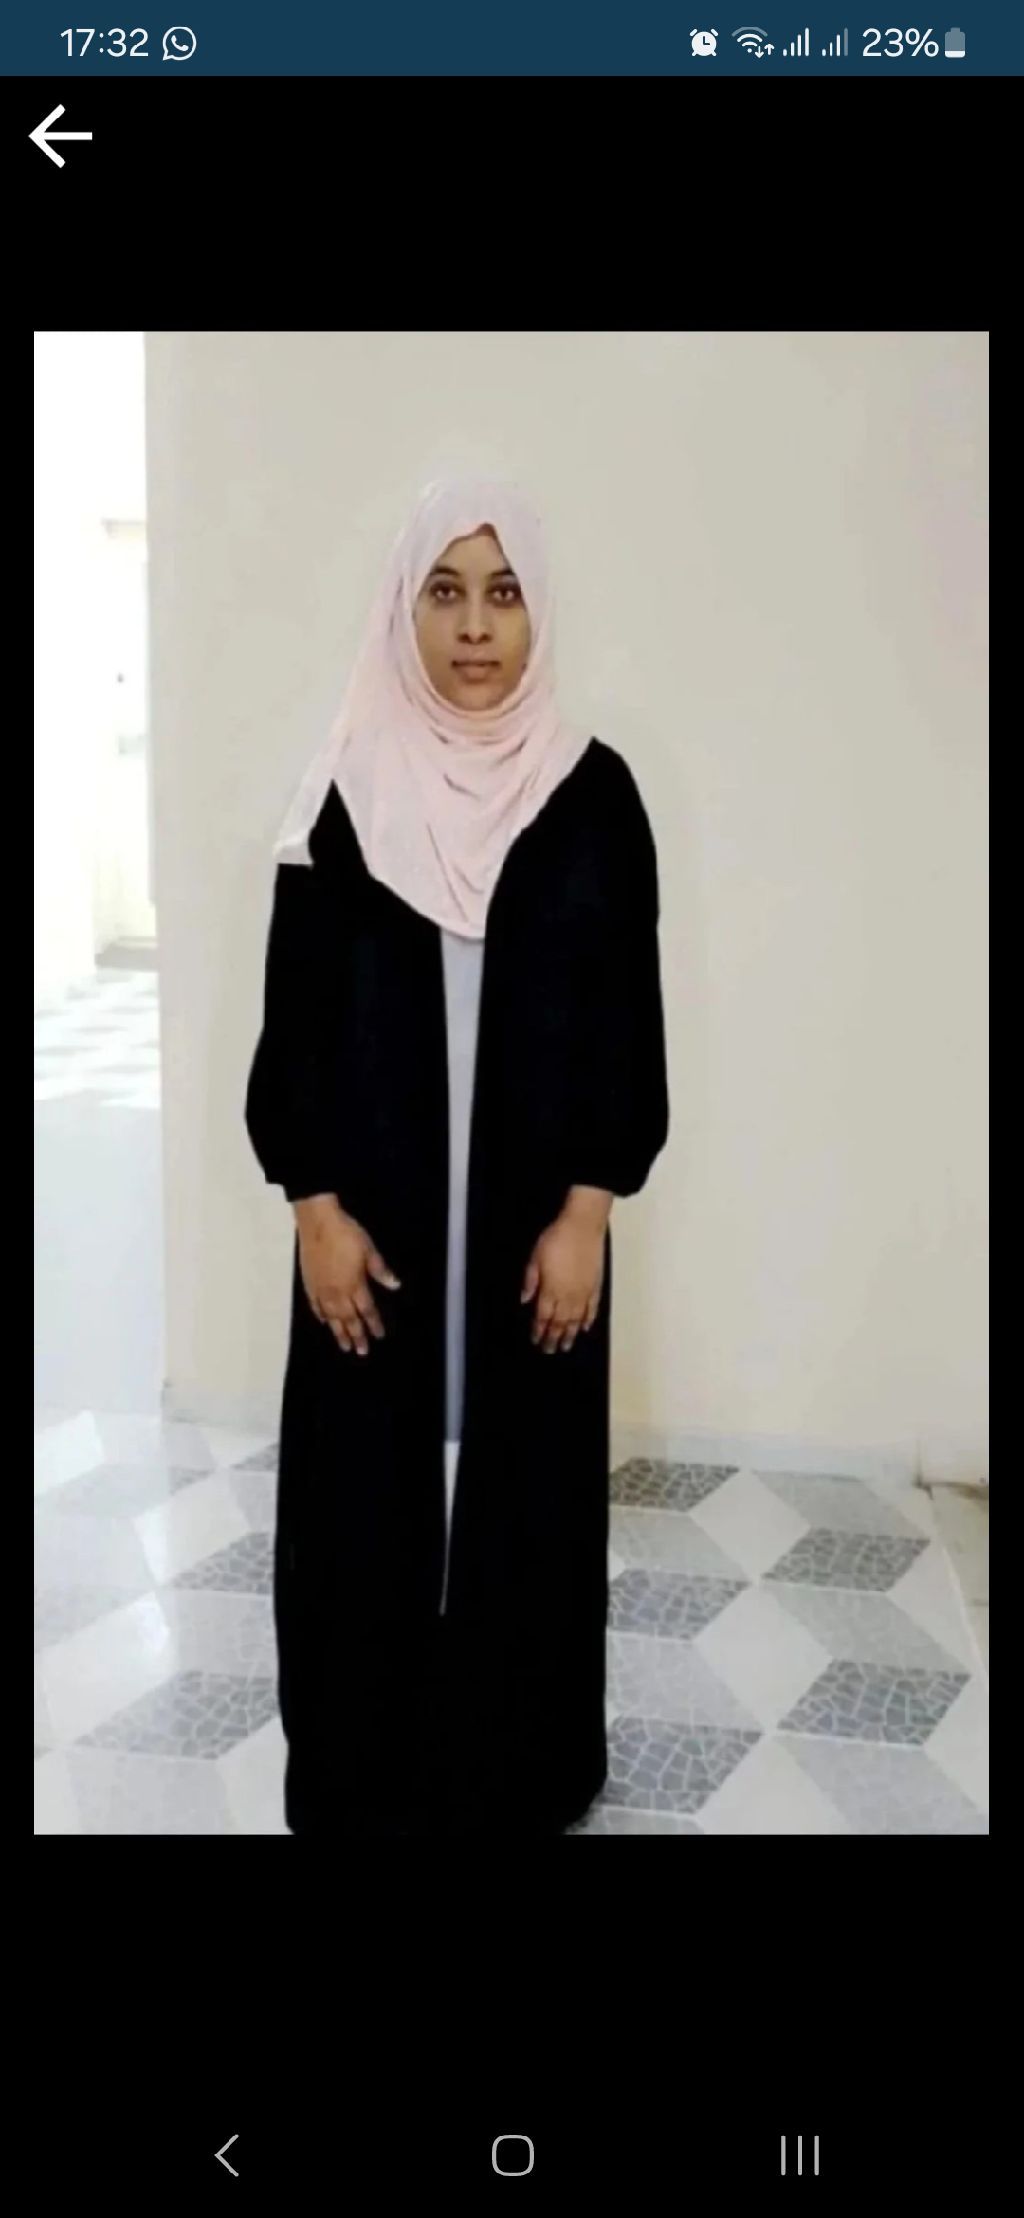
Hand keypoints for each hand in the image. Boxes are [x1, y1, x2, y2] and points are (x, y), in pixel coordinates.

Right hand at [293, 1195, 400, 1356]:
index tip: (379, 1336)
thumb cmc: (347, 1234)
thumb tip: (395, 1286)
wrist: (318, 1222)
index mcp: (354, 1284)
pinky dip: (321, 1316)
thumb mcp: (369, 1249)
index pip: (367, 1309)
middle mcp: (338, 1292)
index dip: (373, 1323)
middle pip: (348, 1319)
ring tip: (343, 1347)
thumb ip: (380, 1270)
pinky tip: (324, 1322)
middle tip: (361, 1352)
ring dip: (338, 1332)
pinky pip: (316, 1306)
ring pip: (331, 1317)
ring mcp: (321, 1289)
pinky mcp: (309, 1283)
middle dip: (356, 1336)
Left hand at [520, 1208, 606, 1352]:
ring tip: (566, 1346)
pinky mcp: (596, 1286)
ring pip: (576, 1320)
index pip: (543, 1316)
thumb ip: (530, 1280)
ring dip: (570, 1334)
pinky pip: (592, 1308)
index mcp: (551, 1290)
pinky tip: (586, 1327)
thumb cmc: (557, 1238)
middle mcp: (568, 1296)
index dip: (539, 1330)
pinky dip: (589, 1320)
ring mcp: (584, 1292)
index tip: (536, 1340)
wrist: (583, 1226)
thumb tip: (524, 1299)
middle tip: (550, 1350)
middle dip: (553, 1338)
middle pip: (560, 1323)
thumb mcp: (535, 1257)